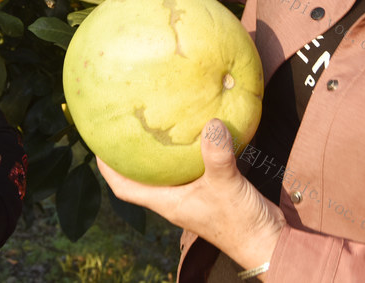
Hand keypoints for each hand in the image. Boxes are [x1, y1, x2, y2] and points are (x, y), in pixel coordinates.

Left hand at [97, 118, 285, 271]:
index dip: (108, 170)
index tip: (96, 146)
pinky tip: (197, 129)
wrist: (268, 241)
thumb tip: (210, 122)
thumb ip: (217, 155)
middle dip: (130, 156)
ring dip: (159, 152)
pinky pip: (193, 166)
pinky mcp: (211, 189)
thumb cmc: (240, 222)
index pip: (125, 188)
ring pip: (167, 171)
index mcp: (167, 203)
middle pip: (142, 178)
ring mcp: (193, 195)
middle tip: (124, 126)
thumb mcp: (226, 185)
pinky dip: (190, 150)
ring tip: (155, 122)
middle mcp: (175, 199)